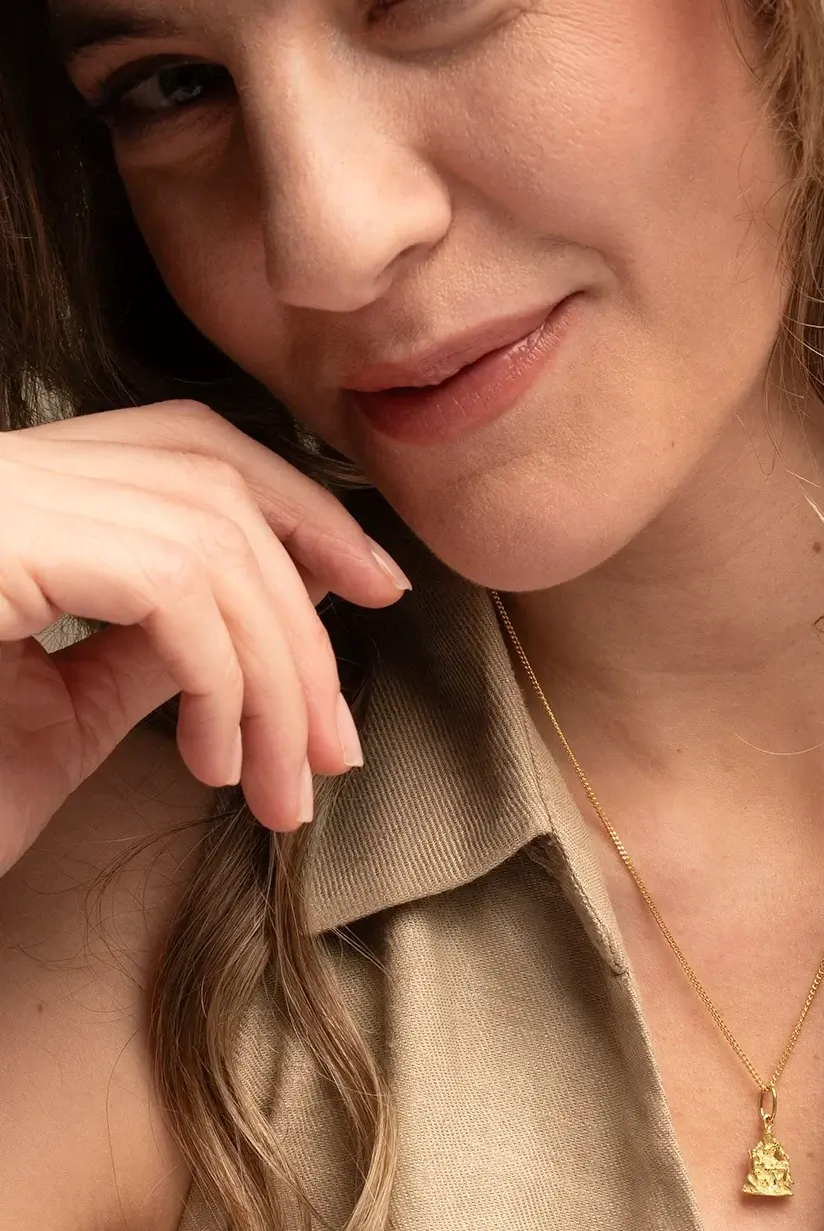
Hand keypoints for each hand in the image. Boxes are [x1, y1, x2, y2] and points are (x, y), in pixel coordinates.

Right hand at [0, 399, 409, 875]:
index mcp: (19, 497)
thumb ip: (159, 646)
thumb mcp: (67, 713)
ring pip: (212, 543)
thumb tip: (279, 604)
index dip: (303, 508)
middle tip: (339, 744)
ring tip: (287, 782)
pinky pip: (171, 584)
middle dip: (307, 620)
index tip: (380, 583)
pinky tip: (217, 759)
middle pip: (221, 489)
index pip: (195, 448)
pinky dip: (226, 676)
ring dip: (277, 676)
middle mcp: (3, 473)